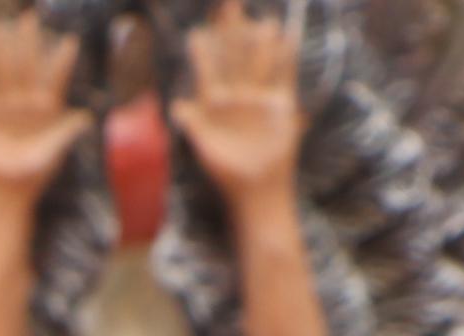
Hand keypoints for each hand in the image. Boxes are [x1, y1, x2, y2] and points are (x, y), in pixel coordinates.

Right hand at [0, 11, 88, 199]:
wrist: (4, 194)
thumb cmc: (32, 177)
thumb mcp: (51, 155)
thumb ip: (65, 135)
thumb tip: (85, 119)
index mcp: (46, 107)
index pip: (55, 77)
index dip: (61, 60)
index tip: (70, 42)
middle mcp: (24, 101)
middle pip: (26, 66)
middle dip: (28, 43)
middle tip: (29, 19)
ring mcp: (1, 105)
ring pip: (1, 70)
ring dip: (0, 49)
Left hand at [173, 0, 304, 204]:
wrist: (256, 189)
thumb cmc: (226, 174)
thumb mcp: (205, 149)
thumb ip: (193, 126)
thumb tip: (176, 106)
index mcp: (215, 106)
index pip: (209, 71)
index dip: (204, 52)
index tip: (196, 32)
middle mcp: (237, 96)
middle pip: (235, 56)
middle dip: (232, 31)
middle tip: (228, 3)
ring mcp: (259, 98)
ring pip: (260, 61)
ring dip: (260, 40)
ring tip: (260, 19)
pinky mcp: (281, 104)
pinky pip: (284, 75)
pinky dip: (285, 57)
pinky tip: (286, 38)